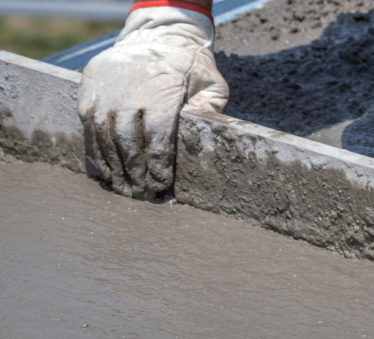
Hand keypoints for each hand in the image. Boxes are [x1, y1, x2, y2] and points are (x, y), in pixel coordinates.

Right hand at [77, 4, 227, 198]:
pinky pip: (88, 126)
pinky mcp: (88, 90)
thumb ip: (211, 110)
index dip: (158, 165)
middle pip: (128, 142)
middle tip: (141, 194)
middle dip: (135, 173)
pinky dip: (95, 151)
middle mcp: (129, 92)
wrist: (158, 35)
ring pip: (104, 137)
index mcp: (161, 92)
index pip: (157, 138)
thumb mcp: (212, 83)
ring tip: (122, 189)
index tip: (161, 186)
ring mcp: (105, 90)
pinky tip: (104, 171)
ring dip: (113, 167)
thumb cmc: (190, 66)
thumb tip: (209, 141)